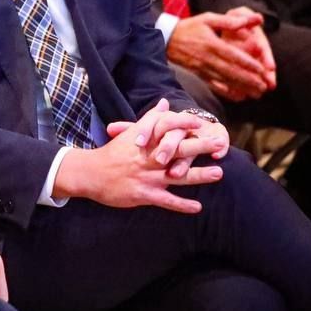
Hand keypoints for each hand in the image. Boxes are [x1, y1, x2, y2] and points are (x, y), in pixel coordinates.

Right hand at [54, 99, 224, 212]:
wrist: (90, 173)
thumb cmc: (113, 153)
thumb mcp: (131, 133)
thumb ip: (151, 119)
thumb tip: (165, 103)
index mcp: (144, 141)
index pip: (165, 128)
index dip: (183, 124)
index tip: (201, 123)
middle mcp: (147, 157)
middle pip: (177, 150)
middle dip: (200, 146)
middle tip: (220, 144)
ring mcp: (146, 176)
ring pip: (177, 176)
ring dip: (199, 175)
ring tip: (218, 173)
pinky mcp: (143, 194)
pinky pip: (166, 200)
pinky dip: (182, 205)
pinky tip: (197, 207)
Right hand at [167, 10, 271, 100]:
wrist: (166, 39)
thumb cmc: (190, 27)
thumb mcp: (208, 19)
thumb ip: (229, 21)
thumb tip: (249, 21)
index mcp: (212, 44)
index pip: (233, 56)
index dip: (248, 64)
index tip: (262, 70)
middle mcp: (208, 58)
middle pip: (231, 71)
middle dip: (248, 80)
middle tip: (263, 87)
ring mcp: (202, 68)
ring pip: (224, 80)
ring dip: (241, 88)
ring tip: (256, 93)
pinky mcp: (198, 74)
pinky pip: (214, 85)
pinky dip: (226, 93)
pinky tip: (237, 97)